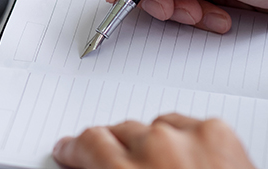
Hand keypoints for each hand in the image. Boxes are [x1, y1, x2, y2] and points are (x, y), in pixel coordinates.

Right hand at [52, 114, 254, 168]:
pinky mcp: (215, 130)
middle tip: (121, 166)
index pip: (88, 143)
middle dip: (114, 149)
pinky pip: (182, 122)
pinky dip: (181, 138)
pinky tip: (188, 160)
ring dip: (150, 143)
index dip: (77, 149)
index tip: (72, 151)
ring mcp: (185, 137)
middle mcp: (152, 150)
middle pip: (116, 132)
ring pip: (150, 126)